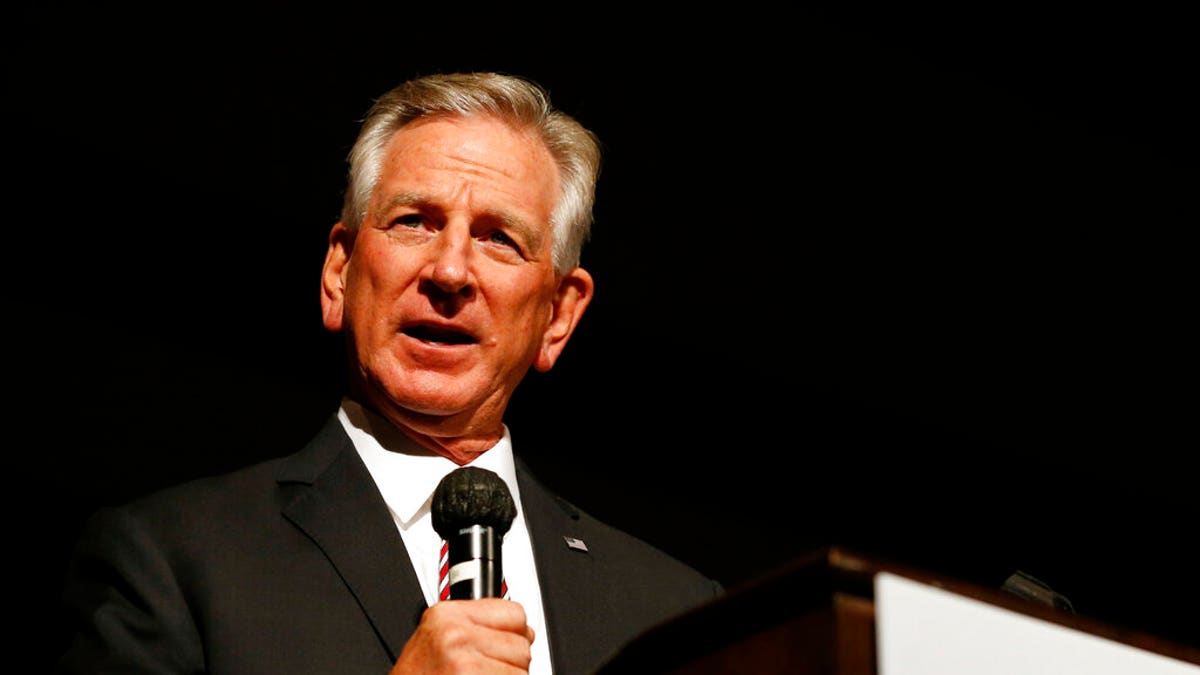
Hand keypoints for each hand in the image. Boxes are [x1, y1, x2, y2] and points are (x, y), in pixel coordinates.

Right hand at [389, 598, 534, 673]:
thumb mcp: (437, 637)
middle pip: (521, 644)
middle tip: (486, 670)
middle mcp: (455, 634)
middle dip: (511, 662)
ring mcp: (464, 661)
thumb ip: (474, 625)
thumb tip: (522, 630)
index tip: (503, 646)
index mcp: (447, 615)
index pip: (514, 613)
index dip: (514, 634)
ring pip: (521, 668)